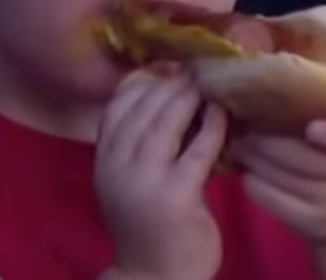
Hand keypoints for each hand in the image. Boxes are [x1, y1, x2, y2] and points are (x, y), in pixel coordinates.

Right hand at [95, 66, 227, 279]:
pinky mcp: (176, 196)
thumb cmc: (147, 227)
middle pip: (141, 110)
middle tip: (190, 68)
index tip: (162, 67)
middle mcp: (118, 167)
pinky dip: (210, 128)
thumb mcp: (128, 182)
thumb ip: (136, 147)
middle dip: (167, 84)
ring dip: (187, 98)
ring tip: (204, 82)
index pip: (116, 109)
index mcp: (104, 162)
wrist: (156, 279)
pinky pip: (197, 151)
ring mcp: (145, 181)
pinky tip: (221, 115)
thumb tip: (162, 99)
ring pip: (165, 124)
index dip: (140, 84)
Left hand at [228, 110, 325, 247]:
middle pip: (298, 155)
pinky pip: (266, 194)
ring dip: (249, 154)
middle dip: (261, 136)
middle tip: (240, 121)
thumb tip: (270, 77)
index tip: (311, 128)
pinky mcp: (308, 222)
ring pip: (275, 173)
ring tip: (239, 139)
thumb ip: (325, 108)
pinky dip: (251, 177)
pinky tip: (246, 166)